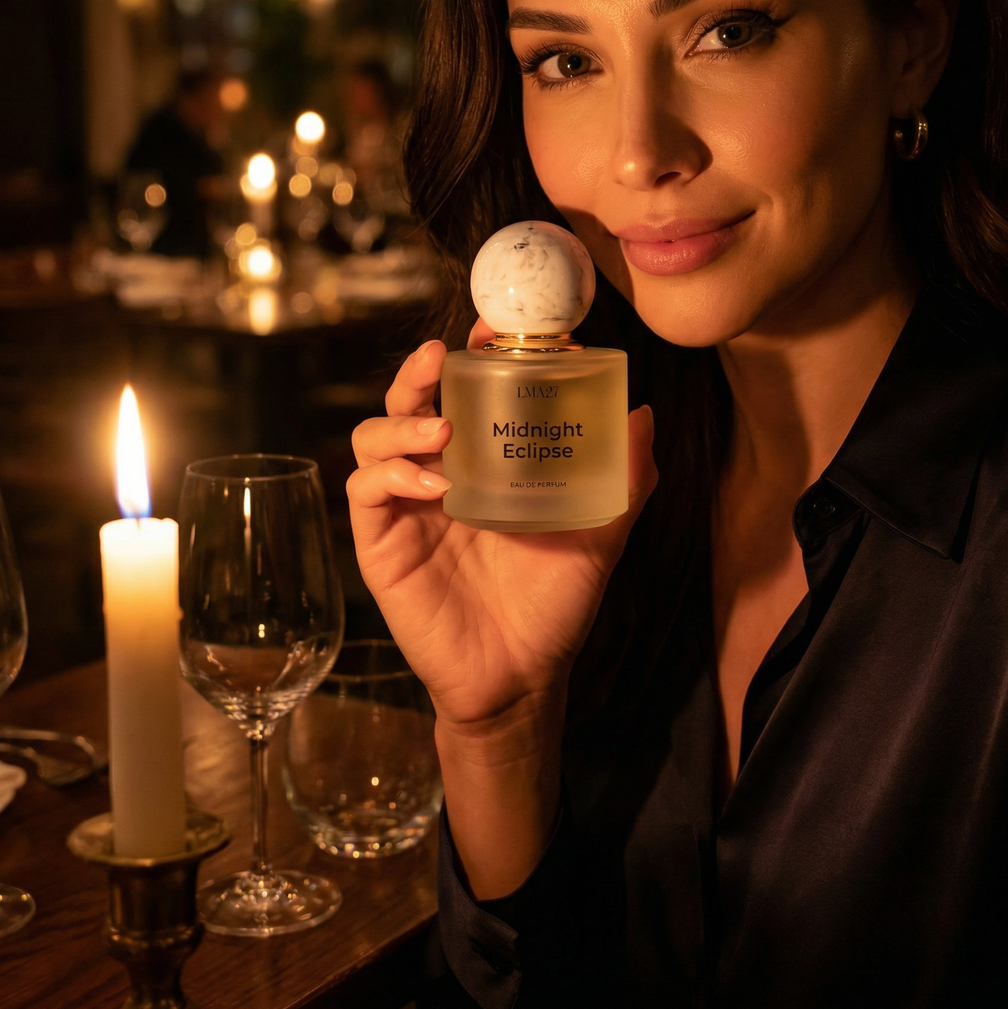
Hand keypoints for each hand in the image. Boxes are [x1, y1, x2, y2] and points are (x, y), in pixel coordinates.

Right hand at [348, 323, 656, 731]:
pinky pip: (365, 490)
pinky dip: (392, 476)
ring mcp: (406, 507)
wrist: (519, 677)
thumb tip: (642, 413)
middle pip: (409, 400)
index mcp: (485, 463)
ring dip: (402, 420)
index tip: (495, 331)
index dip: (473, 356)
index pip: (466, 392)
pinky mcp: (382, 543)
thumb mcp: (600, 534)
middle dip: (420, 370)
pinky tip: (434, 487)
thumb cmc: (555, 604)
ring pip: (374, 435)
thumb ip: (624, 479)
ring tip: (443, 429)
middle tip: (445, 355)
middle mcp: (439, 474)